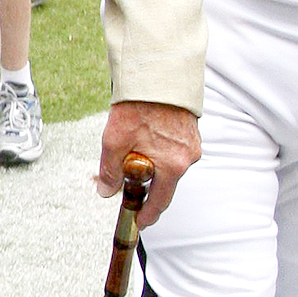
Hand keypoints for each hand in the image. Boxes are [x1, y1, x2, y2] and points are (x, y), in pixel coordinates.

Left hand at [97, 100, 199, 227]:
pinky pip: (170, 149)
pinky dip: (154, 149)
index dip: (148, 213)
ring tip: (125, 147)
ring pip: (165, 163)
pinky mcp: (189, 131)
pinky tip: (139, 136)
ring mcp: (191, 144)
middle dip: (141, 183)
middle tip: (120, 180)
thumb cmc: (137, 107)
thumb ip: (110, 171)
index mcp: (173, 166)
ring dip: (146, 163)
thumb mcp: (114, 142)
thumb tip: (107, 191)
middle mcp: (187, 158)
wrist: (156, 75)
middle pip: (162, 181)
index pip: (161, 200)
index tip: (139, 221)